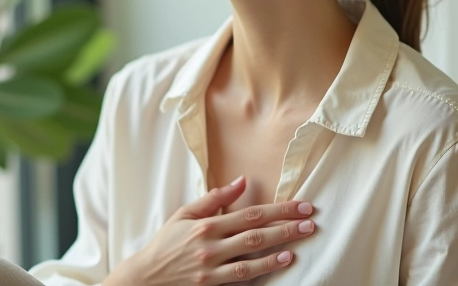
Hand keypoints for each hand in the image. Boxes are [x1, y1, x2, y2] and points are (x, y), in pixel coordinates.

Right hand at [105, 176, 315, 284]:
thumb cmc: (167, 243)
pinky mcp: (211, 285)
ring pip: (252, 257)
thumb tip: (241, 181)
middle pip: (256, 233)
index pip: (249, 213)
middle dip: (286, 226)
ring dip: (279, 248)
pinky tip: (282, 263)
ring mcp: (212, 267)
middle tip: (310, 222)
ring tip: (301, 241)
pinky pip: (242, 278)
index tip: (301, 206)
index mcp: (206, 224)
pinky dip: (264, 269)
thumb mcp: (185, 214)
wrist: (146, 277)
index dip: (278, 209)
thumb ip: (214, 198)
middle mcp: (210, 244)